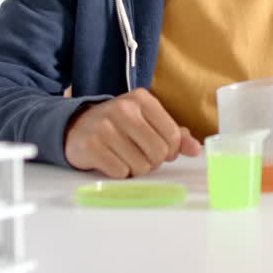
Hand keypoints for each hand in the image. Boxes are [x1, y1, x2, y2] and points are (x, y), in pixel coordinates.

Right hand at [64, 88, 201, 177]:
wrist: (76, 126)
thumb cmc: (118, 125)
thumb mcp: (146, 121)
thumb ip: (174, 134)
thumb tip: (196, 149)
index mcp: (142, 99)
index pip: (173, 135)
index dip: (171, 150)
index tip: (159, 149)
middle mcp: (124, 109)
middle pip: (159, 152)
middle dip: (153, 161)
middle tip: (139, 154)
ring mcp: (105, 126)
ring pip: (141, 166)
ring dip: (135, 168)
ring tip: (123, 156)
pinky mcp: (91, 145)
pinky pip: (120, 172)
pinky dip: (119, 173)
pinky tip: (111, 160)